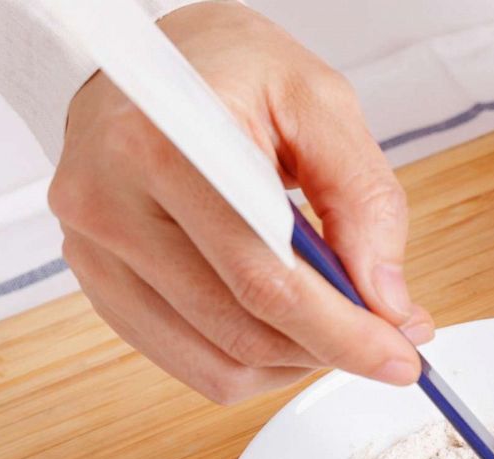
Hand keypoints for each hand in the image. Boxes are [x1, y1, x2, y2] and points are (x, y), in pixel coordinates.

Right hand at [50, 2, 432, 403]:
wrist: (149, 62)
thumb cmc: (234, 69)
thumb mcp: (321, 103)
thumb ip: (364, 200)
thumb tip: (388, 303)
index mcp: (162, 143)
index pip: (264, 278)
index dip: (342, 332)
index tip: (401, 356)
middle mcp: (108, 201)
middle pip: (241, 328)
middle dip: (330, 349)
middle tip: (389, 342)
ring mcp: (92, 248)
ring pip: (217, 361)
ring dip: (294, 362)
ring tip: (335, 323)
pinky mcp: (96, 280)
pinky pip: (186, 360)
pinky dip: (252, 362)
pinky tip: (286, 326)